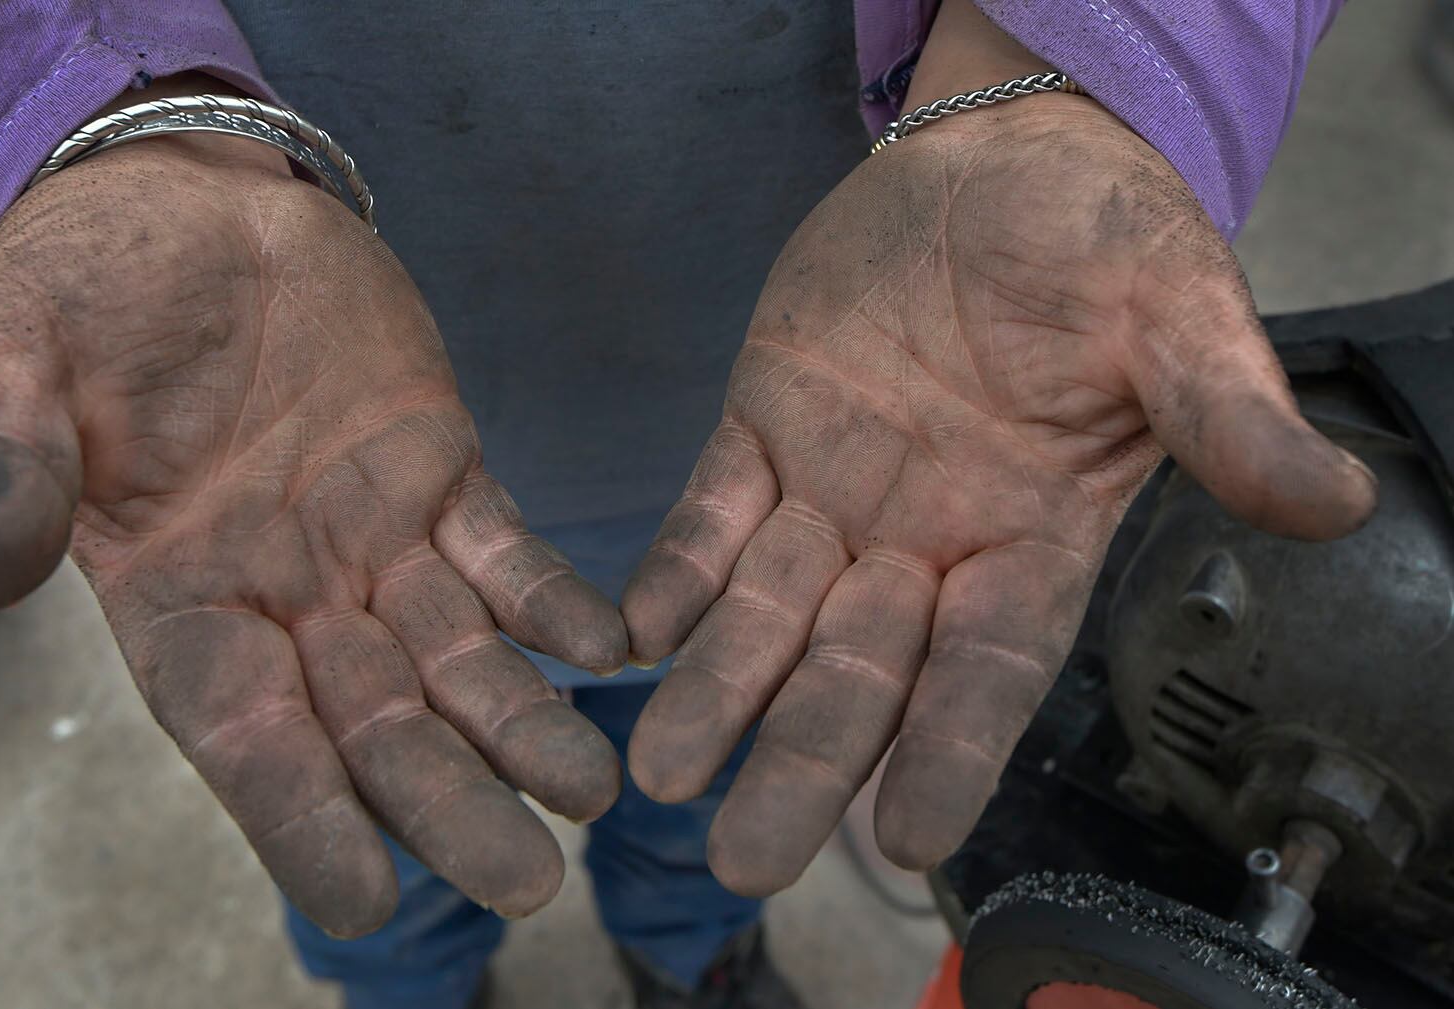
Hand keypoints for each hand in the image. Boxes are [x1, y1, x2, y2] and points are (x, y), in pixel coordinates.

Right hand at [0, 128, 625, 933]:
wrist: (185, 201)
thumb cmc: (84, 285)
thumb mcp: (13, 360)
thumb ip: (10, 468)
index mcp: (178, 599)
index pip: (243, 734)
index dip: (299, 816)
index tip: (366, 898)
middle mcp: (288, 596)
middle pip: (374, 724)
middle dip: (447, 801)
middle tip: (526, 881)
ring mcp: (373, 541)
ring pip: (457, 657)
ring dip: (523, 725)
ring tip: (595, 789)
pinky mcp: (442, 473)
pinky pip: (506, 551)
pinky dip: (553, 600)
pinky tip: (609, 647)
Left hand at [620, 93, 1374, 892]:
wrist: (1002, 159)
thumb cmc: (1101, 239)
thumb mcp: (1176, 317)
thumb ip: (1226, 416)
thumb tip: (1333, 501)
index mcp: (1029, 537)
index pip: (989, 670)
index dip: (951, 751)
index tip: (904, 836)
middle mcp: (924, 540)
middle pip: (860, 673)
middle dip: (802, 759)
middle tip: (743, 857)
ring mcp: (835, 491)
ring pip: (768, 612)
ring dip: (716, 687)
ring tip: (661, 770)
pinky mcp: (765, 428)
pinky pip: (712, 513)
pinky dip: (675, 571)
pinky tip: (633, 633)